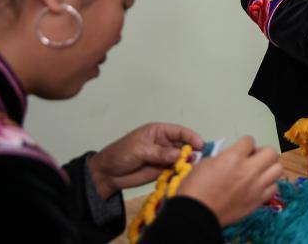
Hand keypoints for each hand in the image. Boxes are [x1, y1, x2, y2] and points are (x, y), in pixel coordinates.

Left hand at [88, 123, 203, 198]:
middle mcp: (165, 144)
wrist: (106, 174)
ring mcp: (164, 158)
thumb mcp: (140, 150)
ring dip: (188, 164)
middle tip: (199, 159)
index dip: (191, 137)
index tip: (200, 145)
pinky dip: (180, 173)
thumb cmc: (120, 154)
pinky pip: (175, 171)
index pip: (180, 132)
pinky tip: (184, 176)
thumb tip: (179, 155)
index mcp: (159, 132)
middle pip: (184, 145)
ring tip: (191, 169)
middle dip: (193, 151)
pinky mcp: (162, 171)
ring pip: (181, 159)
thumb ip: (160, 153)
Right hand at [177, 136, 282, 226]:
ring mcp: (256, 187)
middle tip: (254, 159)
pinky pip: (274, 188)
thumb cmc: (194, 188)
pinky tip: (258, 186)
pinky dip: (268, 185)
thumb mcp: (206, 163)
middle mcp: (249, 170)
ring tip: (259, 172)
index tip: (241, 150)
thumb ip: (224, 156)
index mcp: (233, 157)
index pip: (250, 140)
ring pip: (278, 169)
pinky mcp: (258, 201)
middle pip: (271, 152)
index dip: (245, 144)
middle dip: (263, 153)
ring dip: (269, 168)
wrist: (195, 215)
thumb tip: (234, 156)